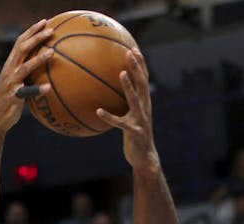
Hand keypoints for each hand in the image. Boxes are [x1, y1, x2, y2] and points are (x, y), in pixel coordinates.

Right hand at [0, 20, 53, 132]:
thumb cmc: (8, 102)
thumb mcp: (17, 84)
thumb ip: (27, 75)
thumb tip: (46, 70)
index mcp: (10, 65)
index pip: (20, 42)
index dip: (32, 31)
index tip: (44, 22)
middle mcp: (9, 70)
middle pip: (22, 48)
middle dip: (36, 37)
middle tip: (51, 30)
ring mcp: (11, 83)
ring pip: (25, 67)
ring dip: (39, 59)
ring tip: (52, 52)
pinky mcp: (13, 96)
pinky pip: (27, 92)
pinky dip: (37, 89)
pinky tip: (48, 88)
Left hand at [98, 48, 157, 169]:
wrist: (144, 157)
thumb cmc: (134, 134)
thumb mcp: (130, 116)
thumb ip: (124, 104)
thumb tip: (108, 92)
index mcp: (144, 102)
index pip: (143, 78)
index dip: (140, 63)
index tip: (133, 48)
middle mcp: (145, 108)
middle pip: (142, 83)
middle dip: (137, 67)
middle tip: (130, 52)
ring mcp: (141, 119)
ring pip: (135, 99)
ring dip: (128, 86)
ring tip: (121, 74)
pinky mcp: (134, 132)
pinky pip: (120, 123)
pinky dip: (109, 117)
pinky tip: (98, 111)